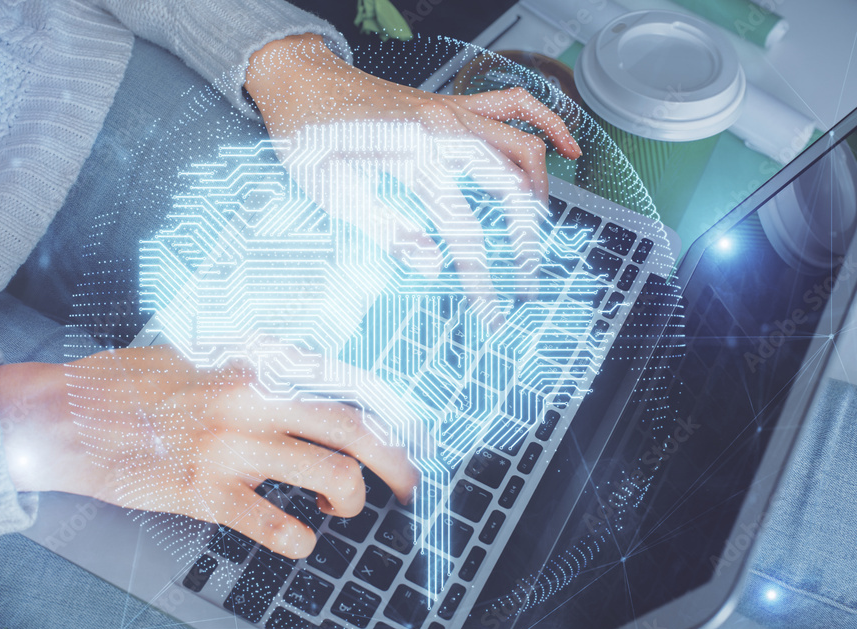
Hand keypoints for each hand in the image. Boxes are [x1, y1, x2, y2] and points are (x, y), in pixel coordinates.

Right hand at [0, 345, 417, 558]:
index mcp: (253, 364)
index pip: (344, 383)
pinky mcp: (205, 491)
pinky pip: (274, 524)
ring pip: (332, 475)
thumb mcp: (198, 354)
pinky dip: (299, 540)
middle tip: (406, 485)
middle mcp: (253, 400)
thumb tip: (306, 383)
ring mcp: (231, 446)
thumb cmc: (128, 384)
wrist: (65, 416)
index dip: (386, 413)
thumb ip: (252, 367)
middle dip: (395, 463)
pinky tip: (299, 539)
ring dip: (349, 500)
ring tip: (335, 508)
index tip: (401, 435)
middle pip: (354, 429)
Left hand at [244, 34, 581, 306]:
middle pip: (508, 186)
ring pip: (521, 145)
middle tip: (526, 277)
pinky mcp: (453, 103)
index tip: (491, 310)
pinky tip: (565, 145)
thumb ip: (387, 230)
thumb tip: (431, 266)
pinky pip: (514, 104)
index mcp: (413, 159)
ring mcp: (453, 111)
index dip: (481, 275)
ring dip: (539, 189)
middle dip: (524, 237)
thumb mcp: (335, 194)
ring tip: (538, 228)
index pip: (463, 228)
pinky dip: (546, 121)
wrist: (299, 81)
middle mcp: (443, 131)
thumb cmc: (309, 136)